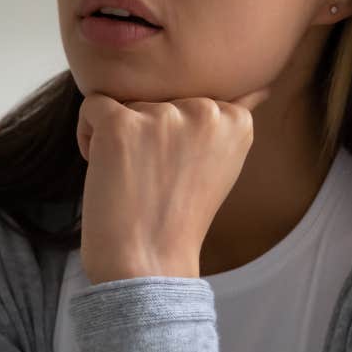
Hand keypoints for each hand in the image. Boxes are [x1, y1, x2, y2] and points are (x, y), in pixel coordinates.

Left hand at [75, 89, 269, 282]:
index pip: (190, 99)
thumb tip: (263, 86)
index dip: (176, 135)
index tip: (178, 171)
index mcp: (236, 121)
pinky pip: (92, 106)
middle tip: (153, 178)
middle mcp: (206, 112)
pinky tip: (102, 168)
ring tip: (131, 179)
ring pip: (126, 102)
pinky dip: (89, 136)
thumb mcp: (222, 165)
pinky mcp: (120, 124)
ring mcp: (163, 116)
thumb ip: (229, 124)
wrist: (148, 264)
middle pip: (159, 97)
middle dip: (148, 133)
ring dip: (119, 137)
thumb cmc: (179, 220)